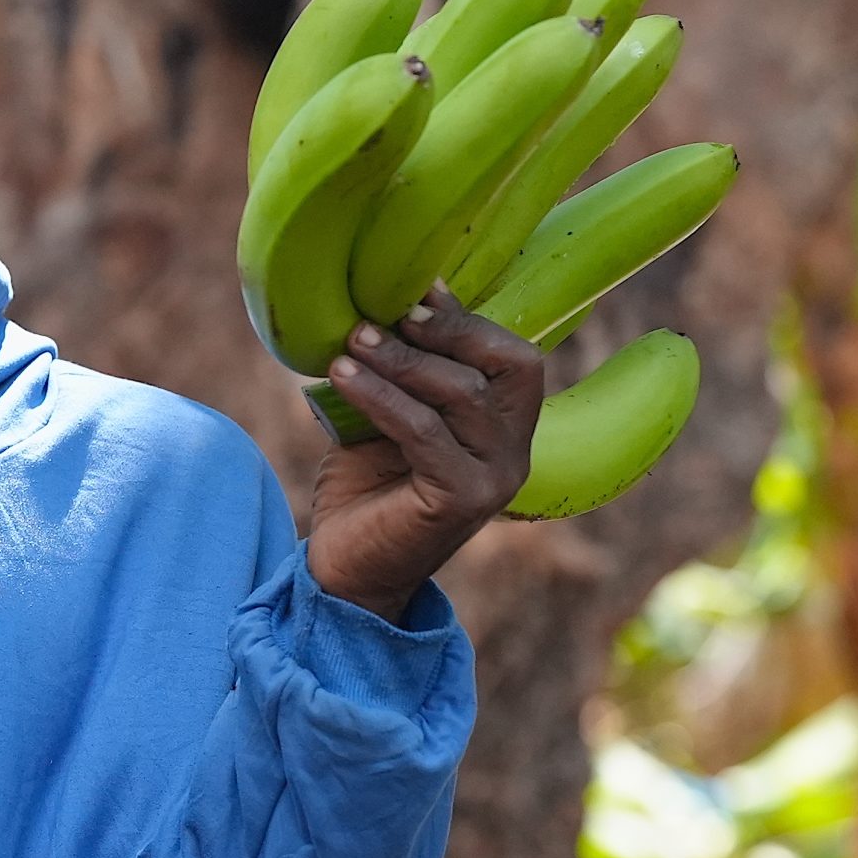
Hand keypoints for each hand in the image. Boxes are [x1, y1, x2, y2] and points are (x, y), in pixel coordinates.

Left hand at [303, 281, 543, 620]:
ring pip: (461, 395)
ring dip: (400, 360)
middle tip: (375, 316)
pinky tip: (341, 376)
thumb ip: (400, 371)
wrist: (346, 568)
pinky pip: (424, 431)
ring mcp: (496, 478)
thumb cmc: (366, 487)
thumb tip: (381, 301)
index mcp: (505, 426)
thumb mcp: (386, 415)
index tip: (412, 289)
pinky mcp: (463, 500)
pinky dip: (380, 396)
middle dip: (440, 331)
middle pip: (504, 367)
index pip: (515, 357)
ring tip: (350, 340)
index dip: (467, 319)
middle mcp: (516, 451)